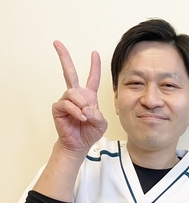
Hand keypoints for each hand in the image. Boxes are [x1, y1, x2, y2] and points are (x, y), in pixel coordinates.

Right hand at [51, 41, 107, 155]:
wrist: (79, 144)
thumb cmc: (89, 132)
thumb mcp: (101, 123)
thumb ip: (98, 115)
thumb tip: (87, 108)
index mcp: (89, 96)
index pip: (92, 78)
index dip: (94, 66)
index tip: (94, 53)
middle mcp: (77, 95)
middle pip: (70, 72)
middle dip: (64, 57)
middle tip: (57, 43)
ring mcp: (66, 100)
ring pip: (72, 92)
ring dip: (81, 104)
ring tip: (85, 115)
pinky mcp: (58, 108)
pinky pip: (67, 104)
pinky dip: (75, 111)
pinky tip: (80, 117)